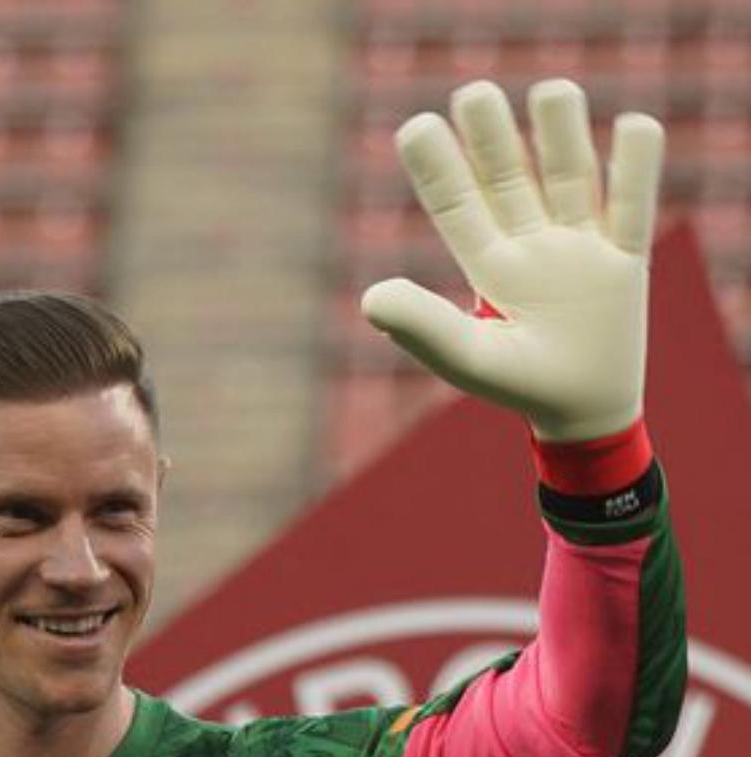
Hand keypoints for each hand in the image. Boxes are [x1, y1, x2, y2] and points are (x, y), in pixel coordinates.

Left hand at [361, 79, 663, 440]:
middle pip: (510, 172)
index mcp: (488, 262)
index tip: (416, 128)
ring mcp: (578, 243)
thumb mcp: (471, 359)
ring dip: (562, 131)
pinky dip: (637, 164)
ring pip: (571, 172)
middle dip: (493, 135)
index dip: (437, 166)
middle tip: (475, 95)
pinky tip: (633, 127)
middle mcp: (530, 240)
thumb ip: (424, 329)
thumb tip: (369, 299)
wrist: (585, 414)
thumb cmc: (521, 388)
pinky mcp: (624, 256)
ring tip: (552, 93)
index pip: (457, 203)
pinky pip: (634, 203)